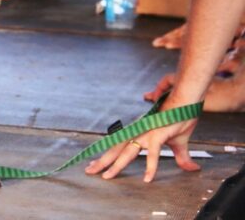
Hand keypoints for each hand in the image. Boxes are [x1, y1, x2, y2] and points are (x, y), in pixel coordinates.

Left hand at [85, 103, 199, 181]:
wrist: (187, 101)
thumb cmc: (181, 118)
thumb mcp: (179, 142)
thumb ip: (181, 156)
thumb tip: (191, 167)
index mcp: (139, 134)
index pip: (119, 147)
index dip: (107, 156)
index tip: (95, 164)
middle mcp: (139, 133)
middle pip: (116, 150)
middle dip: (102, 161)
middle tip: (89, 171)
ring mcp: (146, 134)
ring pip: (127, 152)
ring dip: (116, 164)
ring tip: (107, 176)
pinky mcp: (158, 135)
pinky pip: (153, 153)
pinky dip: (150, 167)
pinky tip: (147, 178)